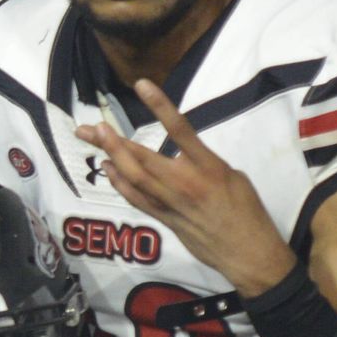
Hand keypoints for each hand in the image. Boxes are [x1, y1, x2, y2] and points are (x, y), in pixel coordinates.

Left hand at [75, 83, 292, 294]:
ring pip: (133, 177)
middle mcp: (185, 182)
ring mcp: (171, 203)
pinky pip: (136, 198)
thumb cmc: (247, 210)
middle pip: (142, 157)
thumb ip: (204, 161)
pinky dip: (119, 182)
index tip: (141, 84)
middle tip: (90, 127)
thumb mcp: (232, 175)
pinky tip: (108, 168)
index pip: (179, 129)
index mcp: (208, 166)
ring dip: (110, 157)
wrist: (246, 251)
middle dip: (113, 140)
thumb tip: (183, 153)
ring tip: (92, 141)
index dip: (159, 105)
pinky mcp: (164, 219)